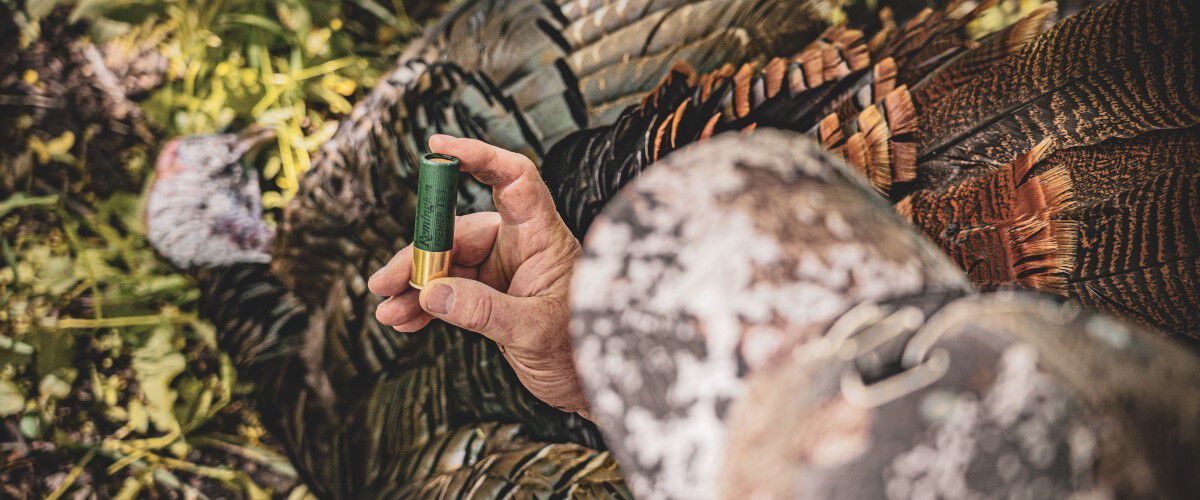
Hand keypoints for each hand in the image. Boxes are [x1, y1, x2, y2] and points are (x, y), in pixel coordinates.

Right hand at [368, 135, 590, 417]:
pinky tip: (401, 319)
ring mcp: (501, 269)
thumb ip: (484, 311)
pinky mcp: (488, 295)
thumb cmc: (580, 349)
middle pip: (459, 230)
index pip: (513, 179)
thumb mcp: (533, 331)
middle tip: (386, 284)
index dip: (478, 156)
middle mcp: (519, 244)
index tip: (438, 147)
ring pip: (446, 263)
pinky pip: (447, 290)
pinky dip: (423, 303)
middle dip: (419, 255)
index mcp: (541, 236)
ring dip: (414, 286)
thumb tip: (431, 292)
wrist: (587, 386)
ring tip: (387, 311)